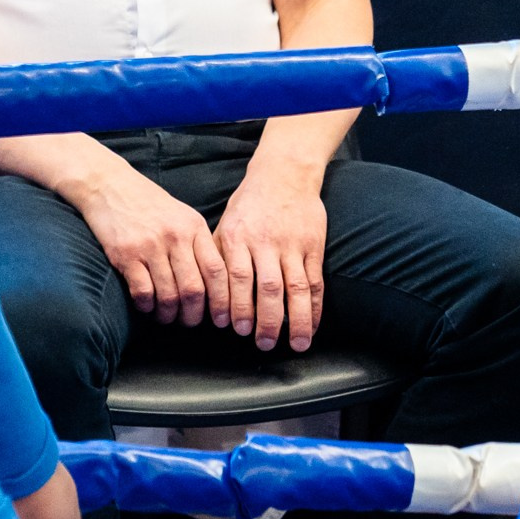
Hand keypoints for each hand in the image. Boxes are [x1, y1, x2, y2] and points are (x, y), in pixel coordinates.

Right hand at [64, 157, 228, 326]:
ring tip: (166, 317)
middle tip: (190, 322)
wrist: (110, 186)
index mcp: (194, 227)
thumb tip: (216, 283)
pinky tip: (146, 306)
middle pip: (194, 289)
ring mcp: (150, 245)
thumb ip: (199, 244)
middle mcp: (175, 236)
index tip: (221, 319)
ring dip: (169, 315)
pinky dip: (146, 307)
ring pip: (169, 296)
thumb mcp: (182, 216)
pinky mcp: (126, 254)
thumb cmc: (149, 205)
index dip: (222, 300)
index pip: (217, 270)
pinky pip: (143, 293)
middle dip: (194, 315)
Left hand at [213, 157, 327, 351]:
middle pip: (267, 287)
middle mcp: (265, 241)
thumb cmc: (249, 203)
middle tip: (263, 344)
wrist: (285, 173)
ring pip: (296, 287)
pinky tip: (311, 326)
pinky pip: (315, 281)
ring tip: (296, 345)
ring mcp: (292, 244)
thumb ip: (217, 255)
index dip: (235, 305)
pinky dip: (314, 307)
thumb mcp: (226, 223)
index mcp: (238, 236)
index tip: (233, 329)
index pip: (236, 277)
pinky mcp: (313, 246)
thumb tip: (205, 293)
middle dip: (266, 320)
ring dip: (296, 319)